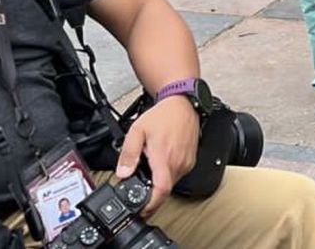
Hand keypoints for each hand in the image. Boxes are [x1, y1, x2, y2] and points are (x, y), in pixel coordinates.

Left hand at [117, 96, 198, 215]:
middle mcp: (178, 163)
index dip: (151, 205)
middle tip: (139, 187)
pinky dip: (168, 174)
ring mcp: (186, 163)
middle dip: (151, 193)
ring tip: (150, 166)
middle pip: (165, 190)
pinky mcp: (191, 161)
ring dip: (159, 182)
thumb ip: (128, 154)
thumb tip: (122, 173)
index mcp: (164, 158)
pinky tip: (160, 161)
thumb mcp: (137, 132)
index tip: (142, 210)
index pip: (160, 191)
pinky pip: (178, 174)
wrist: (182, 104)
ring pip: (172, 183)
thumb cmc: (162, 116)